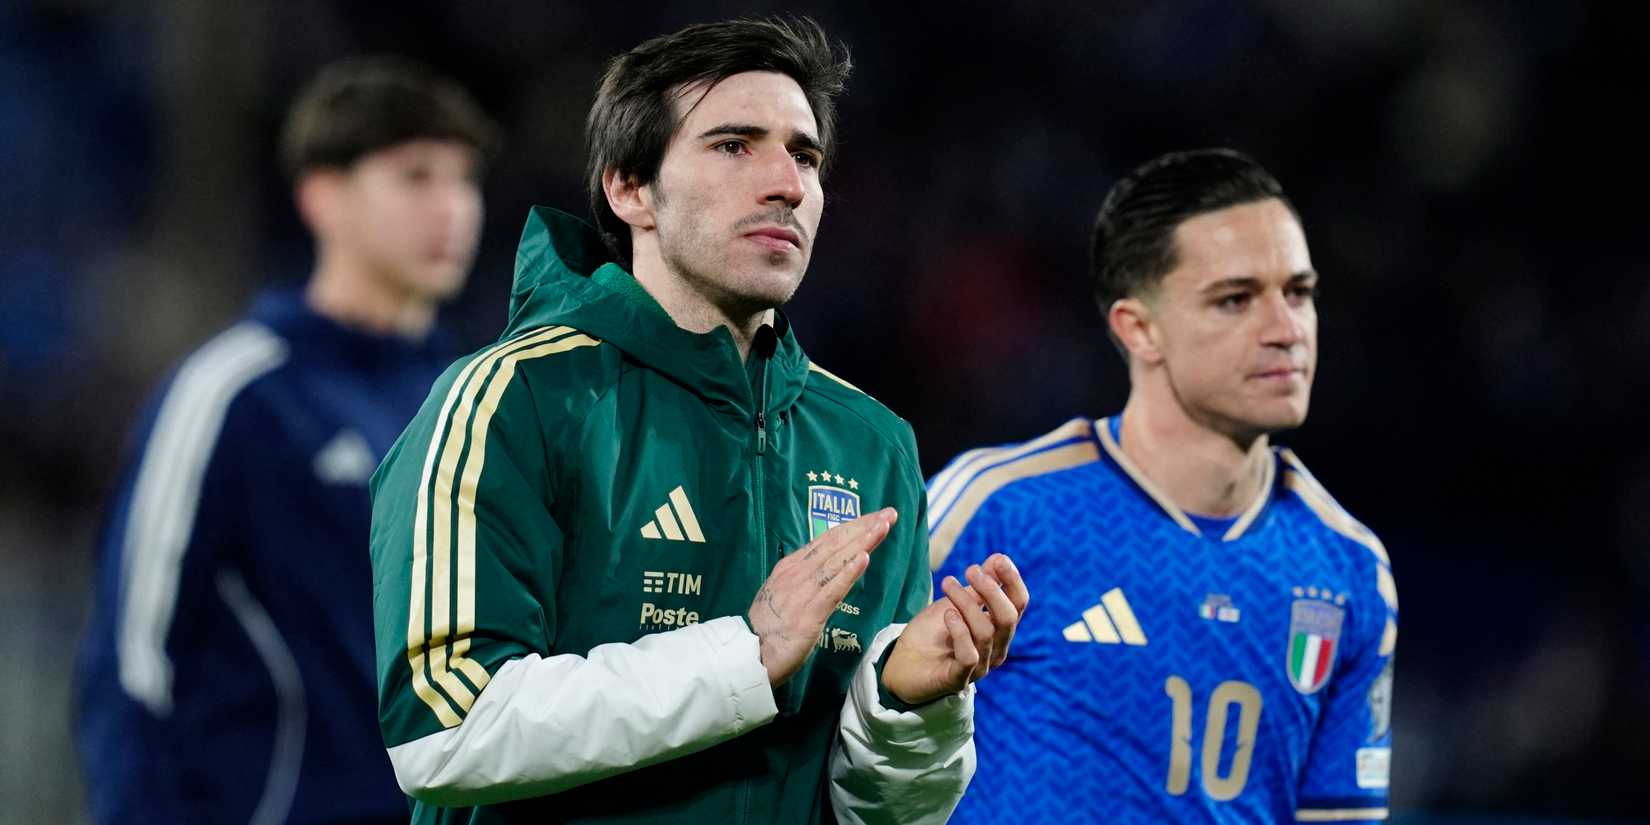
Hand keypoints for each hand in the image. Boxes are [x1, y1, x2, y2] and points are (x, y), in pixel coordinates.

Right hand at [749, 508, 896, 686]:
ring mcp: (802, 591)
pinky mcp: (809, 613)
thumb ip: (802, 581)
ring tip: (883, 526)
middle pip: (836, 544)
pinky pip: (832, 589)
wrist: (748, 654)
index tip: (875, 517)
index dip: (853, 526)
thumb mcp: (782, 594)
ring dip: (862, 541)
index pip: (827, 540)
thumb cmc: (767, 628)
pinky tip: (864, 557)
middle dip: (864, 527)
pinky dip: (848, 572)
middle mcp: (797, 573)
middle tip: (889, 513)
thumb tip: (824, 571)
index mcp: (791, 567)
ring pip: (837, 560)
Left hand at [882, 553, 1028, 704]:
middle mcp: (995, 649)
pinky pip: (969, 655)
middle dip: (991, 590)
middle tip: (970, 570)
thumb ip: (977, 588)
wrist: (901, 665)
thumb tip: (997, 559)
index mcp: (999, 629)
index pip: (1018, 604)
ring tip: (947, 584)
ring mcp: (980, 667)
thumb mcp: (954, 604)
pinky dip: (960, 631)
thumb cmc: (932, 634)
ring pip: (986, 631)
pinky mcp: (959, 679)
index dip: (1012, 580)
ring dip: (966, 603)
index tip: (998, 559)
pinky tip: (947, 615)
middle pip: (1008, 617)